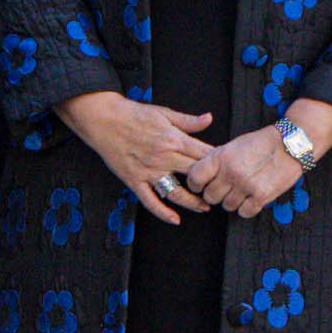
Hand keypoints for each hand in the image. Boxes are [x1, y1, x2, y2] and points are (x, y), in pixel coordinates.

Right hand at [65, 90, 214, 215]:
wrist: (104, 119)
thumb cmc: (134, 114)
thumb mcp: (164, 112)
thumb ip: (188, 120)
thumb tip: (209, 119)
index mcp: (174, 139)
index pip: (204, 155)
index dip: (219, 163)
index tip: (228, 169)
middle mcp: (164, 158)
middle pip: (195, 175)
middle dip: (211, 184)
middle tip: (221, 191)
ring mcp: (149, 171)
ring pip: (176, 193)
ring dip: (193, 203)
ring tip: (205, 207)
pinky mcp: (134, 180)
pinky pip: (150, 201)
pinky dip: (162, 213)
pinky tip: (175, 219)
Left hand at [189, 123, 309, 218]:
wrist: (289, 145)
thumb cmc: (261, 143)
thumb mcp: (233, 145)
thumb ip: (216, 160)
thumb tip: (200, 176)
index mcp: (221, 157)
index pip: (195, 178)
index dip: (196, 184)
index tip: (201, 186)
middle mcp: (231, 172)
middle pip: (210, 197)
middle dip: (217, 194)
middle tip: (227, 187)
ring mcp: (246, 186)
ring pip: (227, 206)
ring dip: (233, 201)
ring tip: (243, 189)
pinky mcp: (261, 196)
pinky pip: (244, 213)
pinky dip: (247, 207)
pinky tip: (252, 197)